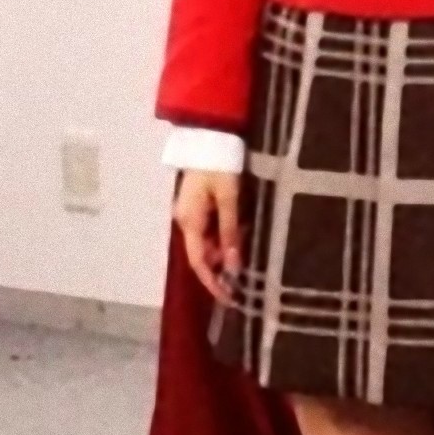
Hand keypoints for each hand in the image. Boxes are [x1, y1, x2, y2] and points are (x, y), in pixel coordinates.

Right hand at [172, 167, 243, 306]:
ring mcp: (190, 211)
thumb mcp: (229, 198)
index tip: (229, 299)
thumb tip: (234, 267)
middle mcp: (185, 220)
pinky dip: (226, 233)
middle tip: (246, 276)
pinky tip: (242, 230)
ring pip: (208, 240)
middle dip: (223, 265)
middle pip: (203, 253)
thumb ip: (231, 232)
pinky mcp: (198, 202)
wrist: (210, 135)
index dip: (213, 283)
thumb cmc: (219, 165)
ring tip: (248, 251)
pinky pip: (211, 226)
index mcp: (189, 222)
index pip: (198, 262)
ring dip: (227, 248)